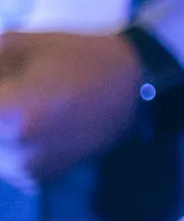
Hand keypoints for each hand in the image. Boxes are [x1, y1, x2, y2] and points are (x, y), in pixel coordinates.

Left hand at [0, 31, 145, 184]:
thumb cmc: (78, 57)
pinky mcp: (41, 178)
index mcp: (8, 115)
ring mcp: (29, 170)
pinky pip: (5, 166)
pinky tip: (22, 126)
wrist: (133, 84)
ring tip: (15, 105)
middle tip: (8, 90)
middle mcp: (16, 151)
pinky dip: (6, 147)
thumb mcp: (19, 43)